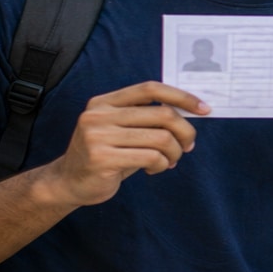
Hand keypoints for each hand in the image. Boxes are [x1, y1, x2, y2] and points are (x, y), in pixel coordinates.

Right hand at [38, 82, 206, 206]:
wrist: (68, 182)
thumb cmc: (106, 155)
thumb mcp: (122, 130)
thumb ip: (147, 118)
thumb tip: (191, 112)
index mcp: (105, 102)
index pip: (150, 89)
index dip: (181, 96)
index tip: (204, 108)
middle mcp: (99, 115)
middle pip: (163, 114)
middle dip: (185, 132)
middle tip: (188, 146)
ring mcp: (98, 136)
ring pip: (161, 138)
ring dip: (175, 153)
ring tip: (169, 161)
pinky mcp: (102, 158)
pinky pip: (151, 157)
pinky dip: (161, 165)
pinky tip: (154, 169)